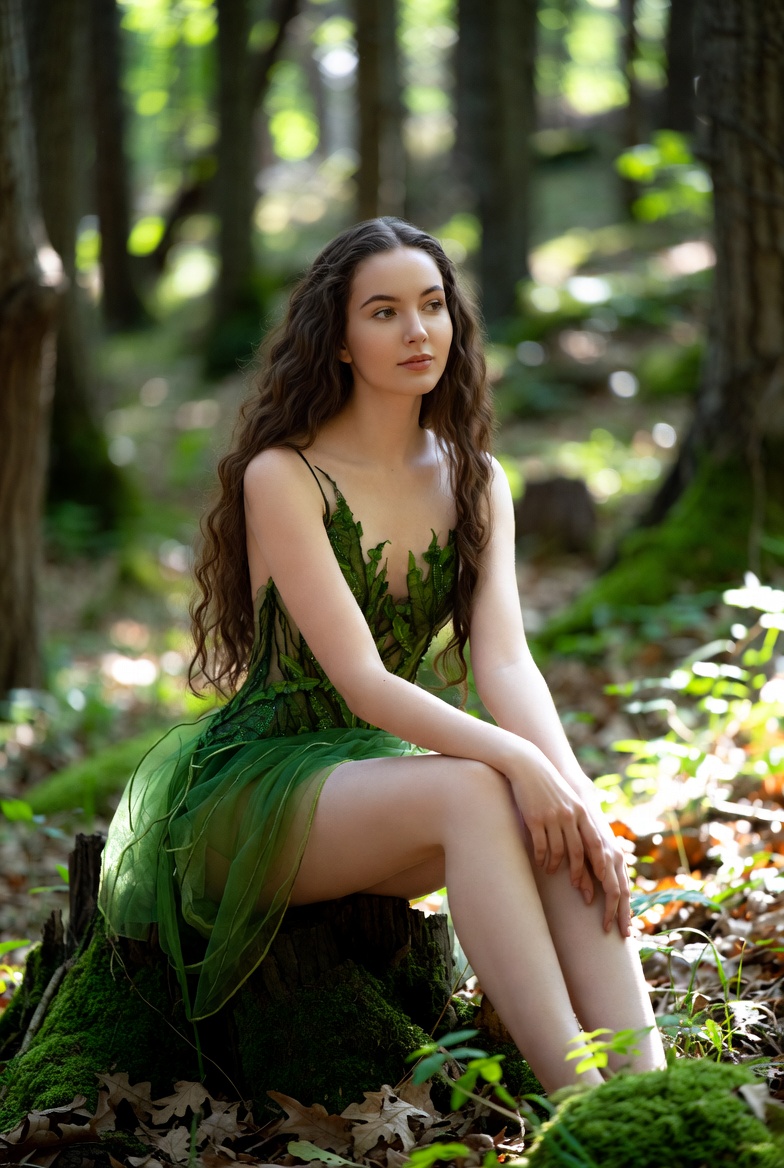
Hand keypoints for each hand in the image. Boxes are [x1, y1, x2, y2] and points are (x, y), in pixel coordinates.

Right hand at [506, 743, 630, 935]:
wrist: (528, 766)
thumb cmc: (550, 788)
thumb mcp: (570, 804)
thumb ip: (580, 824)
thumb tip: (589, 851)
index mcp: (585, 815)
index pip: (600, 850)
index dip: (606, 874)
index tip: (612, 897)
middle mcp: (574, 817)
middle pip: (584, 857)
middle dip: (587, 883)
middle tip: (588, 903)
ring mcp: (555, 818)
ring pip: (561, 853)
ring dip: (560, 869)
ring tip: (556, 876)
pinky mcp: (536, 818)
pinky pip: (542, 846)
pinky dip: (543, 859)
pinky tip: (542, 864)